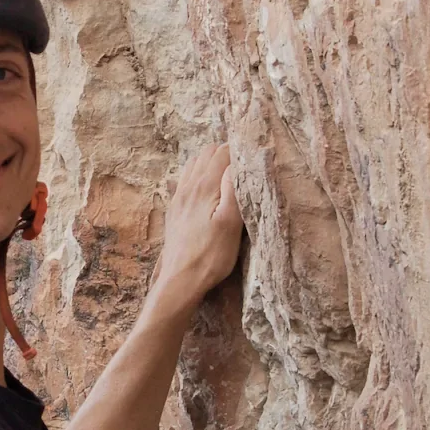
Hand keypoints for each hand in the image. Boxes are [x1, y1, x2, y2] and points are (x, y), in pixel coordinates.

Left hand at [151, 145, 243, 313]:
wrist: (180, 280)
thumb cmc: (211, 256)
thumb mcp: (231, 223)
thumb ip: (233, 189)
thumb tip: (238, 160)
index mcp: (204, 186)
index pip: (222, 152)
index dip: (240, 149)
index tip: (255, 154)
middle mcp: (188, 186)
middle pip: (207, 153)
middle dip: (226, 152)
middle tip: (245, 162)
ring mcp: (179, 197)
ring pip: (194, 165)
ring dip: (211, 162)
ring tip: (228, 171)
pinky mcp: (175, 209)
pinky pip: (185, 180)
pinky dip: (198, 174)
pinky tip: (207, 187)